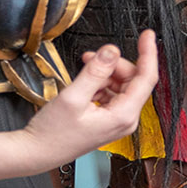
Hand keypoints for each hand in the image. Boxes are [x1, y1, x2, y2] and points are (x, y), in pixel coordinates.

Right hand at [23, 32, 158, 162]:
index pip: (146, 78)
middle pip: (132, 79)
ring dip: (105, 74)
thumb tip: (112, 51)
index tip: (148, 35)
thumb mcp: (73, 97)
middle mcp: (125, 120)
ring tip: (84, 73)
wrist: (37, 152)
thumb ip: (95, 71)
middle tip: (92, 57)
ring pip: (121, 85)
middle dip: (114, 64)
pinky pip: (111, 94)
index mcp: (123, 115)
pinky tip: (84, 86)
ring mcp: (117, 121)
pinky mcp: (108, 120)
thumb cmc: (53, 133)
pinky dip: (99, 84)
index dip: (148, 53)